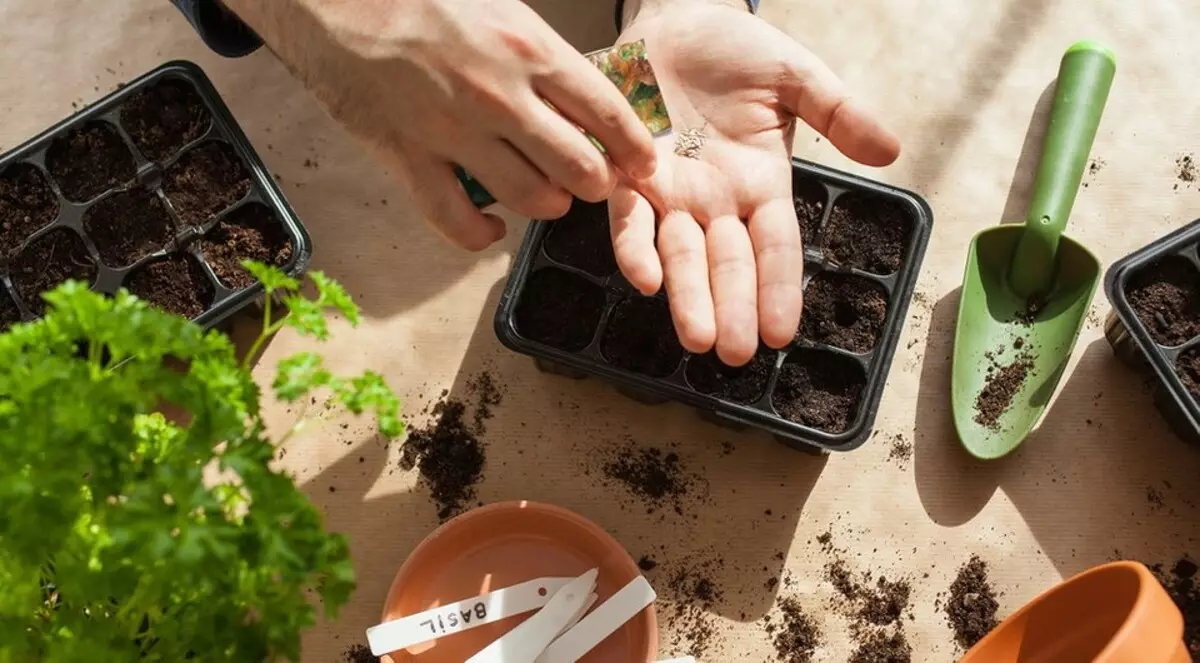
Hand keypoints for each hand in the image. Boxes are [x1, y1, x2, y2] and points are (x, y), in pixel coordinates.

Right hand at [223, 0, 657, 249]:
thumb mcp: (498, 6)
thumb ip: (540, 54)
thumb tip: (581, 93)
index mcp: (528, 49)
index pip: (607, 112)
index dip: (634, 148)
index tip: (642, 163)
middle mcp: (499, 96)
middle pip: (580, 168)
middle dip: (595, 182)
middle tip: (591, 178)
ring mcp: (453, 132)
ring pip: (531, 199)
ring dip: (548, 204)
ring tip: (546, 193)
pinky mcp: (409, 159)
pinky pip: (457, 222)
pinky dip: (481, 234)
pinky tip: (492, 227)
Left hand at [610, 0, 899, 365]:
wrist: (676, 15)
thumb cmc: (737, 48)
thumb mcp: (798, 77)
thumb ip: (839, 112)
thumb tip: (891, 151)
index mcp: (762, 184)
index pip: (776, 248)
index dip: (778, 289)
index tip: (782, 334)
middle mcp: (716, 200)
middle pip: (728, 263)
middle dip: (731, 308)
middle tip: (735, 354)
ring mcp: (671, 191)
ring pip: (680, 254)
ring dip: (687, 296)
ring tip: (697, 337)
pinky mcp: (627, 173)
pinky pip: (629, 217)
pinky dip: (634, 246)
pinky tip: (644, 278)